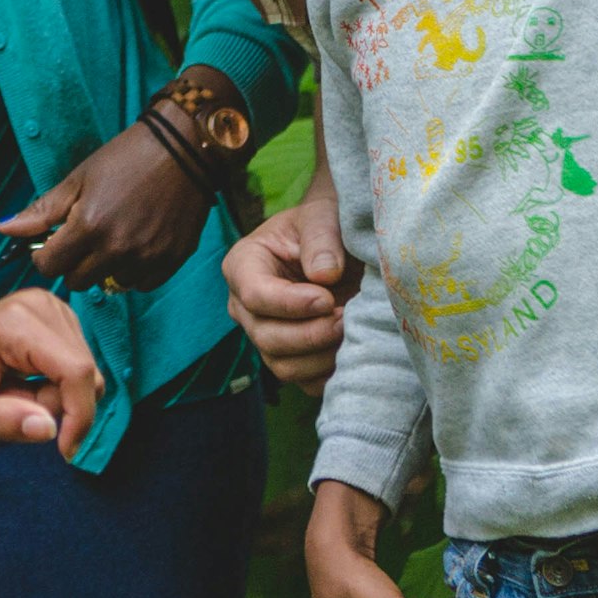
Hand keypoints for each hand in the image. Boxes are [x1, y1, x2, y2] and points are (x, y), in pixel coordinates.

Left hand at [0, 118, 213, 291]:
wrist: (183, 148)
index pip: (49, 267)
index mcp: (88, 226)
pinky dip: (134, 271)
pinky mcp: (171, 261)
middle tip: (84, 237)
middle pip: (77, 282)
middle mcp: (117, 248)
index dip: (45, 254)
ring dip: (106, 267)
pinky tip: (136, 244)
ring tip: (115, 236)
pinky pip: (141, 284)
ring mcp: (147, 257)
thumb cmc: (126, 158)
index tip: (53, 241)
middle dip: (73, 264)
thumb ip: (41, 211)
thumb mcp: (78, 179)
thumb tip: (3, 230)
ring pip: (109, 284)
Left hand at [0, 288, 105, 458]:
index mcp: (16, 323)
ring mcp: (51, 306)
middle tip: (13, 407)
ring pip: (86, 370)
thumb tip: (47, 429)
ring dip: (57, 396)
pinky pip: (79, 364)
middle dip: (59, 406)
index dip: (81, 416)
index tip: (65, 450)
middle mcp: (40, 304)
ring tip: (14, 393)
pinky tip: (24, 381)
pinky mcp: (57, 315)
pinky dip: (57, 384)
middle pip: (85, 372)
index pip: (77, 371)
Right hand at [226, 195, 360, 389]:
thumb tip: (324, 276)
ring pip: (283, 366)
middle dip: (311, 334)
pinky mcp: (290, 358)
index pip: (255, 295)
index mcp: (244, 265)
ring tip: (352, 330)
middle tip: (346, 316)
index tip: (327, 299)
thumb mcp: (323, 215)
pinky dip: (331, 373)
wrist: (344, 244)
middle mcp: (246, 306)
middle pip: (267, 337)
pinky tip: (353, 348)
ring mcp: (266, 336)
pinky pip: (305, 382)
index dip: (291, 303)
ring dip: (322, 356)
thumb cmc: (327, 223)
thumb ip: (321, 238)